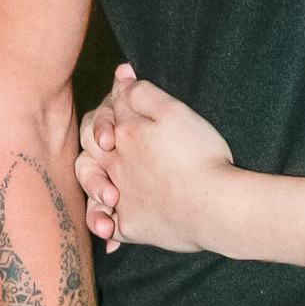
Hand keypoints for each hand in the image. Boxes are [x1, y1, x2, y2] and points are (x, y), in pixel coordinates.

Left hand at [76, 64, 234, 253]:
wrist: (213, 205)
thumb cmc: (201, 156)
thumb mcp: (176, 112)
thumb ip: (145, 94)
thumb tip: (122, 77)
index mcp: (126, 134)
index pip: (108, 111)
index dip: (116, 101)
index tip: (127, 97)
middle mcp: (116, 165)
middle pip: (90, 145)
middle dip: (97, 136)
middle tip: (111, 139)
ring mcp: (121, 197)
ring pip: (92, 187)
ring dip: (95, 184)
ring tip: (110, 188)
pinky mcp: (130, 226)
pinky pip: (109, 225)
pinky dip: (106, 225)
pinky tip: (111, 228)